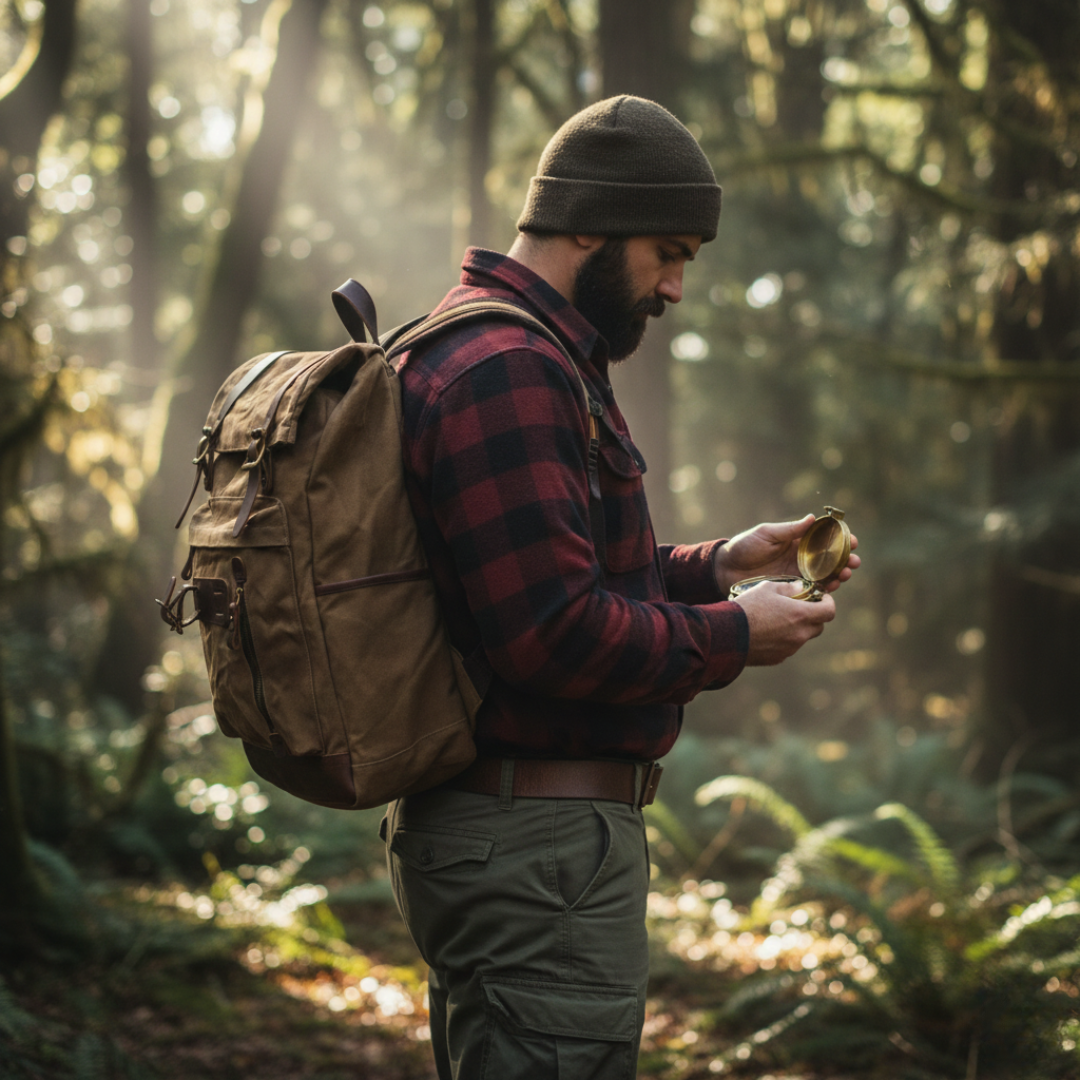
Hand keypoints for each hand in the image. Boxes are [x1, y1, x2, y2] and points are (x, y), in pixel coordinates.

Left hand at [714, 515, 860, 594]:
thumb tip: (812, 518)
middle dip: (845, 560)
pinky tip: (832, 588)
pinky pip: (813, 589)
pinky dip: (825, 589)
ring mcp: (798, 573)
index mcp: (797, 540)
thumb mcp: (766, 534)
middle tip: (854, 562)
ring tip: (845, 575)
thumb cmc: (744, 547)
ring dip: (839, 575)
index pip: (824, 538)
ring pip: (826, 574)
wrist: (726, 570)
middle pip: (830, 558)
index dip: (840, 539)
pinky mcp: (793, 588)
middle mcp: (802, 556)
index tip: (852, 541)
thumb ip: (789, 530)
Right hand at [731, 579, 835, 665]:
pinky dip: (784, 639)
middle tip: (800, 607)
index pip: (829, 611)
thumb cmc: (748, 607)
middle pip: (818, 626)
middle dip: (813, 616)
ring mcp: (790, 648)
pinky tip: (767, 632)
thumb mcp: (766, 588)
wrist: (728, 635)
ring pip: (802, 637)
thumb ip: (788, 587)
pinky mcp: (778, 658)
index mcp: (801, 615)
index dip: (828, 603)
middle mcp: (799, 634)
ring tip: (777, 619)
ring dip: (797, 628)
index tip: (821, 597)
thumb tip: (801, 588)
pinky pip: (788, 647)